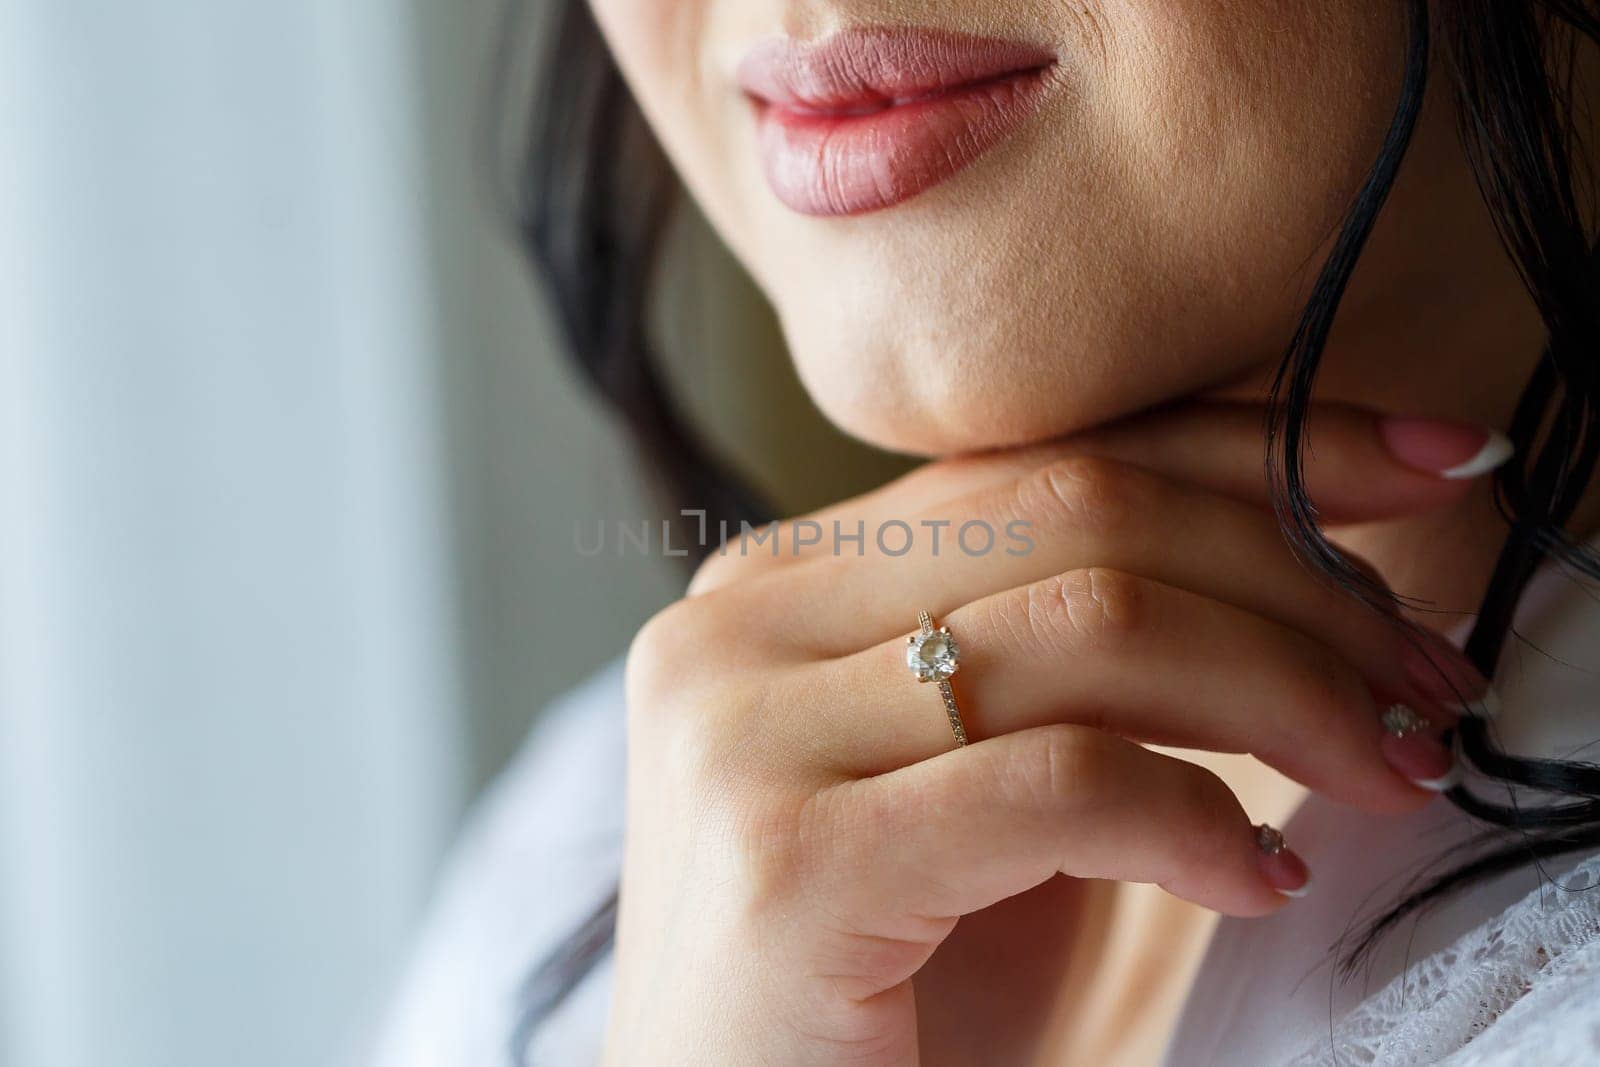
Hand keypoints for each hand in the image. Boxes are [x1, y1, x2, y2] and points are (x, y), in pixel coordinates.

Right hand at [603, 403, 1496, 1064]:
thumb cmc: (891, 988)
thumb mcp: (998, 778)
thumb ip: (1082, 654)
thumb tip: (1306, 552)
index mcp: (780, 579)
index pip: (1046, 457)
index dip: (1253, 448)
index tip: (1426, 470)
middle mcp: (738, 620)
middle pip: (1078, 516)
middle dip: (1298, 584)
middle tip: (1427, 678)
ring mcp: (743, 728)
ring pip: (1088, 625)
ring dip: (1285, 694)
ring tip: (1388, 768)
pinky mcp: (785, 856)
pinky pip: (1059, 783)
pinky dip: (1197, 819)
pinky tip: (1260, 878)